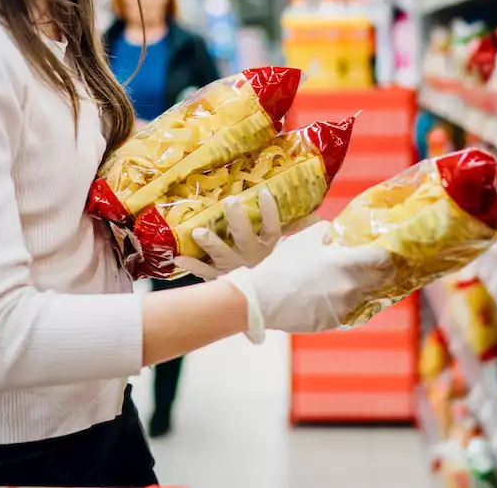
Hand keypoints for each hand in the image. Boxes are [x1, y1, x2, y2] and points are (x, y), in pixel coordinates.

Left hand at [176, 188, 315, 280]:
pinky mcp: (219, 277)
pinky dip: (191, 265)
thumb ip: (301, 232)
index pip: (272, 229)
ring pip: (221, 254)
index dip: (269, 213)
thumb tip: (318, 216)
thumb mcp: (290, 251)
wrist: (262, 304)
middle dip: (237, 219)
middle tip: (229, 201)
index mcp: (269, 249)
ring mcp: (233, 267)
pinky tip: (177, 257)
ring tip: (197, 231)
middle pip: (244, 237)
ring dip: (210, 242)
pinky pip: (204, 272)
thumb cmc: (273, 268)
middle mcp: (251, 257)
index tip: (264, 193)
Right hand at [222, 222, 390, 341]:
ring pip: (367, 296)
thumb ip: (327, 232)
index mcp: (346, 262)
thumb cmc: (283, 266)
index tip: (383, 253)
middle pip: (381, 280)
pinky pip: (353, 311)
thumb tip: (339, 234)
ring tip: (351, 282)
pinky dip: (349, 303)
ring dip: (365, 288)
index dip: (385, 254)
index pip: (381, 258)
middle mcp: (351, 286)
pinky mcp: (337, 322)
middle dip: (382, 272)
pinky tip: (336, 297)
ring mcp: (345, 306)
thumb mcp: (305, 239)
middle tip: (376, 268)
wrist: (264, 299)